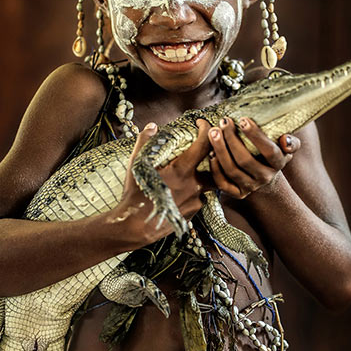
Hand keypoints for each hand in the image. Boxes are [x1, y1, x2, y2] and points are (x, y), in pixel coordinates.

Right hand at [116, 121, 211, 242]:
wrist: (135, 226)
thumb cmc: (135, 194)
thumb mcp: (137, 164)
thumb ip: (145, 142)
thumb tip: (152, 126)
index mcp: (182, 170)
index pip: (204, 143)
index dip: (206, 129)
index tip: (201, 124)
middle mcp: (194, 185)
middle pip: (215, 162)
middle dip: (213, 151)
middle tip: (204, 145)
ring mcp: (196, 201)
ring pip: (210, 182)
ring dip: (204, 174)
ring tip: (192, 170)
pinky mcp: (194, 213)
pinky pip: (200, 198)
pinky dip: (194, 191)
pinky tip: (181, 191)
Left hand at [207, 117, 300, 198]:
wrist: (265, 176)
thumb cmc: (273, 152)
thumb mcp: (286, 147)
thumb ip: (291, 142)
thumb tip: (285, 140)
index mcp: (278, 163)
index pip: (269, 151)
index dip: (256, 136)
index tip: (243, 120)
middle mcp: (265, 177)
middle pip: (245, 160)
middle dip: (232, 139)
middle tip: (223, 122)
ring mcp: (251, 187)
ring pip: (232, 170)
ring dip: (220, 150)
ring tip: (213, 132)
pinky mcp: (237, 193)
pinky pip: (223, 183)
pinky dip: (215, 168)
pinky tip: (210, 152)